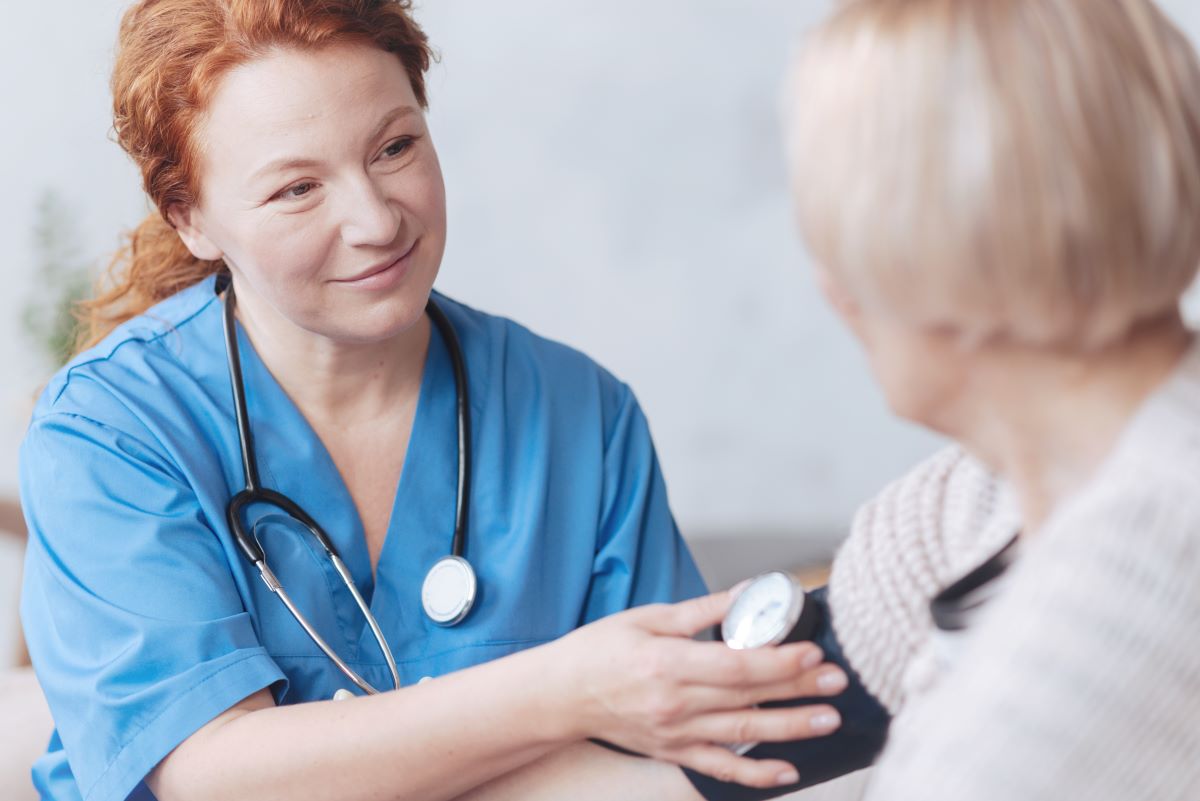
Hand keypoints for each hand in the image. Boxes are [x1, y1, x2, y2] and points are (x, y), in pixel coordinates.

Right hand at [543, 589, 847, 788]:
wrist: (561, 696)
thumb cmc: (600, 651)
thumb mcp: (647, 618)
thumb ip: (703, 611)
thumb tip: (748, 596)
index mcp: (666, 664)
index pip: (736, 666)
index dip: (779, 661)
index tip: (813, 651)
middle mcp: (675, 704)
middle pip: (749, 698)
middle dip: (799, 688)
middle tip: (838, 680)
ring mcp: (676, 734)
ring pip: (744, 734)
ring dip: (791, 728)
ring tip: (829, 718)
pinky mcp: (675, 752)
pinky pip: (721, 768)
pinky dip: (756, 774)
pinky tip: (788, 770)